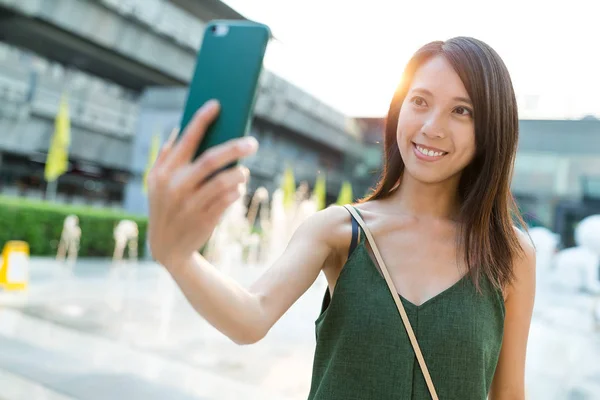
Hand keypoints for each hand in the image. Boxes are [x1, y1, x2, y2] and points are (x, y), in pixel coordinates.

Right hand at [147, 100, 257, 268]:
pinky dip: (236, 191)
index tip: (217, 105)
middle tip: (253, 142)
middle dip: (235, 147)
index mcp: (164, 172)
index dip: (202, 120)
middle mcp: (176, 186)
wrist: (166, 248)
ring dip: (239, 174)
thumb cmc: (165, 207)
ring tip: (243, 171)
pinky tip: (237, 189)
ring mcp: (191, 204)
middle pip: (212, 159)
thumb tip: (180, 129)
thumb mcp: (156, 184)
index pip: (187, 139)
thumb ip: (166, 157)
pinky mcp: (205, 220)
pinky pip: (228, 199)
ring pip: (225, 181)